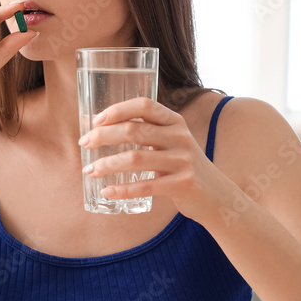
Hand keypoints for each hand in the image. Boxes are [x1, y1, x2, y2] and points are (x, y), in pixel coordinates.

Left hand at [78, 97, 216, 222]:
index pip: (144, 105)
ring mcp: (183, 161)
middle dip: (102, 136)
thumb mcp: (172, 143)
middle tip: (84, 143)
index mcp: (175, 122)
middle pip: (134, 130)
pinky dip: (122, 190)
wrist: (217, 195)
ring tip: (90, 170)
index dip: (117, 110)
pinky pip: (145, 186)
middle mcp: (180, 137)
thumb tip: (101, 129)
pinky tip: (107, 191)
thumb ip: (148, 133)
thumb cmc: (184, 166)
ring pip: (134, 158)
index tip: (95, 120)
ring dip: (106, 164)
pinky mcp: (182, 184)